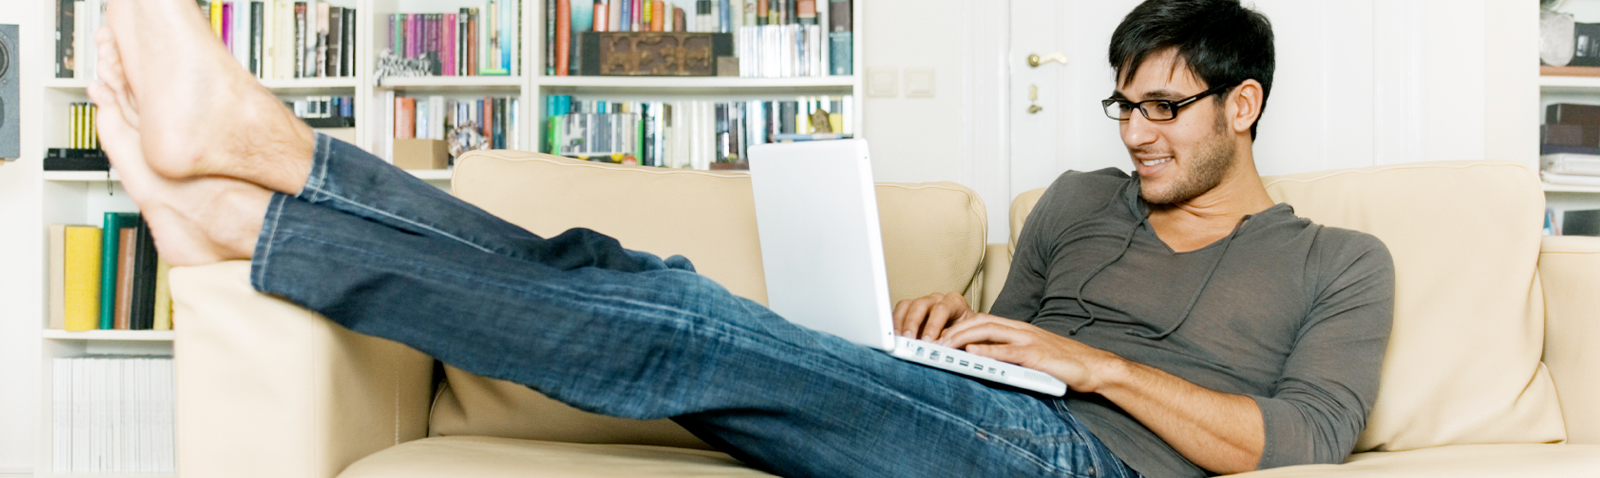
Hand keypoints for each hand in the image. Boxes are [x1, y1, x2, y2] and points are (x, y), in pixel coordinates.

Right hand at [892, 292, 976, 341]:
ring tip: (899, 339)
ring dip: (901, 324)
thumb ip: (953, 341)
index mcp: (955, 303)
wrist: (962, 337)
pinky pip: (899, 312)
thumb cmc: (965, 337)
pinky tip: (895, 337)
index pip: (942, 309)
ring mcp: (922, 304)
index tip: (928, 341)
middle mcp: (937, 300)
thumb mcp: (965, 339)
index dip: (933, 325)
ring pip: (907, 306)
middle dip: (913, 323)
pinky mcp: (910, 311)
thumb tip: (940, 348)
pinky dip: (895, 324)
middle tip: (909, 339)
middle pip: (920, 304)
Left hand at [938, 315, 1123, 392]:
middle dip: (952, 330)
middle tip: (931, 342)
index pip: (981, 321)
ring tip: (942, 347)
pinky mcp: (1036, 355)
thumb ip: (1009, 352)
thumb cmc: (1061, 362)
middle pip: (979, 322)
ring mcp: (1028, 340)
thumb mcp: (1030, 353)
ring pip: (988, 332)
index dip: (958, 326)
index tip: (938, 336)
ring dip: (961, 338)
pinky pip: (1007, 351)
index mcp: (1017, 328)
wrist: (1093, 366)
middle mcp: (1020, 330)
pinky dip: (987, 351)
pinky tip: (970, 354)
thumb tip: (982, 358)